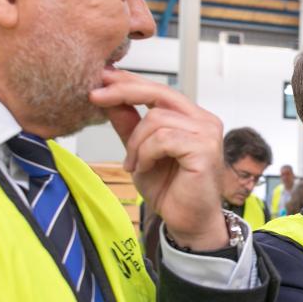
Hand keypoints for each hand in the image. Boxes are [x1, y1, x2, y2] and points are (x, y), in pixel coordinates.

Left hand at [90, 69, 227, 250]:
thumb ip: (129, 125)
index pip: (159, 90)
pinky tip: (144, 168)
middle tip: (95, 96)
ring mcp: (207, 134)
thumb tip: (108, 98)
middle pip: (159, 93)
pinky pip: (163, 139)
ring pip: (156, 119)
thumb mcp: (139, 152)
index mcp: (191, 117)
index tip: (101, 78)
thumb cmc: (170, 190)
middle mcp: (204, 120)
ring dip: (136, 144)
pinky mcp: (204, 149)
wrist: (187, 222)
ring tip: (134, 164)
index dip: (129, 82)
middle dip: (123, 92)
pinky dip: (146, 154)